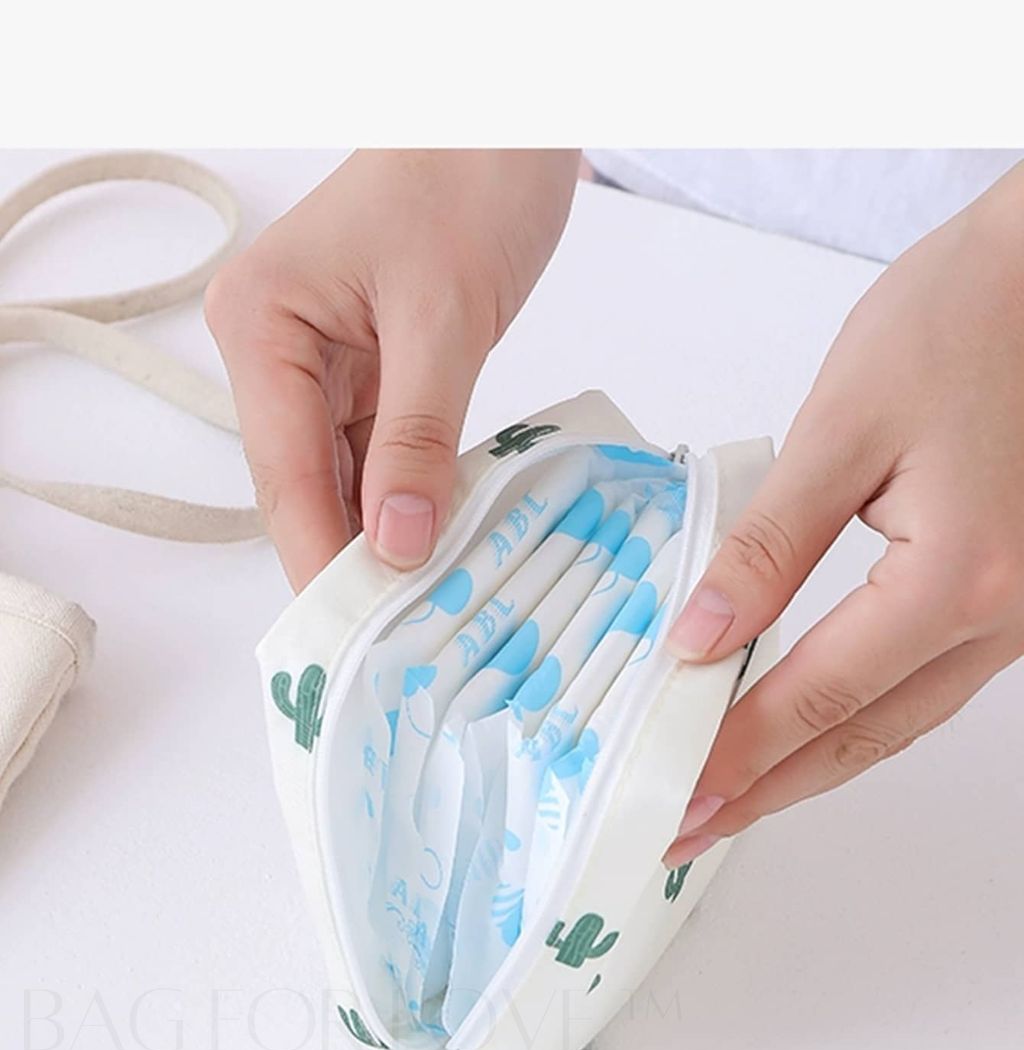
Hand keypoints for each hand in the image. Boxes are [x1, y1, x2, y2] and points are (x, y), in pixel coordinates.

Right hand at [205, 150, 578, 588]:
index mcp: (261, 325)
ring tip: (420, 611)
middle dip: (349, 557)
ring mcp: (320, 362)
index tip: (355, 631)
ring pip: (343, 477)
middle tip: (392, 641)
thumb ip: (418, 436)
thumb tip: (397, 544)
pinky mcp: (370, 370)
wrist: (504, 123)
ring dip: (382, 536)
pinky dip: (410, 498)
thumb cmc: (467, 183)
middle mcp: (275, 350)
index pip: (285, 469)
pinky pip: (381, 453)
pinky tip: (439, 546)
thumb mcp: (444, 318)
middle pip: (304, 482)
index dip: (320, 553)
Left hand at [664, 163, 1023, 866]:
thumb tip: (702, 636)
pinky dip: (860, 717)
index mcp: (958, 580)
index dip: (737, 749)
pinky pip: (928, 683)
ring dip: (814, 765)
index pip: (818, 694)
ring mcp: (1022, 613)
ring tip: (736, 796)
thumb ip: (770, 544)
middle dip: (770, 790)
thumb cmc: (969, 317)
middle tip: (690, 831)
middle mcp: (1004, 618)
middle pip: (865, 736)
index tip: (672, 791)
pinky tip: (812, 726)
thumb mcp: (846, 425)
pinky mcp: (1018, 592)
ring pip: (901, 721)